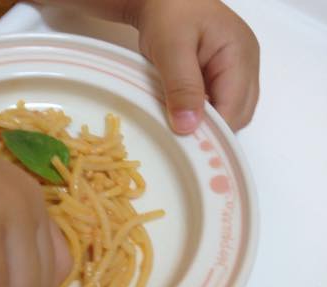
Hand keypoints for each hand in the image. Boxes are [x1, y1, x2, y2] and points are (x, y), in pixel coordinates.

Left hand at [129, 0, 259, 132]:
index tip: (188, 146)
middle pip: (237, 115)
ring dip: (206, 123)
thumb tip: (189, 127)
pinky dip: (200, 114)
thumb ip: (182, 87)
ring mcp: (235, 71)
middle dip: (212, 130)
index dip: (214, 131)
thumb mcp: (171, 48)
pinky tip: (182, 114)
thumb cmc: (169, 12)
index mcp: (240, 56)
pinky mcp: (221, 75)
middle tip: (180, 139)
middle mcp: (244, 65)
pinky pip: (217, 104)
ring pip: (228, 113)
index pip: (236, 109)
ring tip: (179, 125)